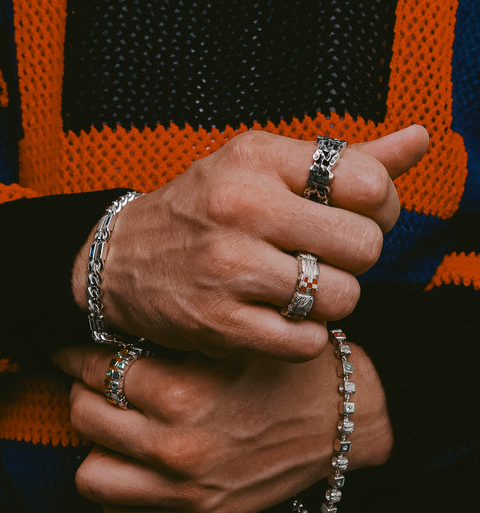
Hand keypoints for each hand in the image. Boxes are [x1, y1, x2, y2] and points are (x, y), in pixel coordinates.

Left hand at [53, 341, 391, 512]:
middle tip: (99, 383)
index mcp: (182, 394)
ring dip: (97, 448)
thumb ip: (169, 341)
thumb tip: (109, 338)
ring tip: (115, 428)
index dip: (79, 356)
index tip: (73, 352)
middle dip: (86, 393)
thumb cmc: (288, 371)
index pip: (99, 370)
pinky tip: (136, 472)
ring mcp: (188, 493)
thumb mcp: (231, 341)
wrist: (340, 419)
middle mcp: (177, 449)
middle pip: (86, 417)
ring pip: (91, 477)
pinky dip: (120, 501)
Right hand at [73, 125, 427, 359]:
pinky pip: (306, 341)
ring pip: (340, 298)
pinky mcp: (219, 322)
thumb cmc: (205, 210)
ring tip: (299, 290)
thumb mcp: (263, 167)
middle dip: (354, 259)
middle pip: (363, 246)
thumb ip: (345, 159)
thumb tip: (420, 141)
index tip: (353, 218)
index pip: (368, 183)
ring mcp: (228, 267)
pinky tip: (283, 321)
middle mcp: (242, 207)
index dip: (379, 208)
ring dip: (330, 301)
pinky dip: (306, 337)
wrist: (122, 259)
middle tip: (324, 258)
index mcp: (258, 158)